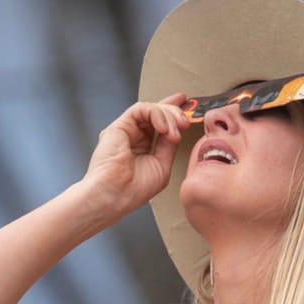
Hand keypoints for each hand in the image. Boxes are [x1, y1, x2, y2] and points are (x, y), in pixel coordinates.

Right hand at [79, 96, 189, 217]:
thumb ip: (169, 146)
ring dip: (168, 117)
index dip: (173, 114)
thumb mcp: (162, 166)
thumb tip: (177, 130)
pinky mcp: (120, 125)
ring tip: (174, 133)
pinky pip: (142, 109)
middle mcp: (133, 137)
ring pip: (151, 110)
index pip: (159, 125)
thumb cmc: (132, 190)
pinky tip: (163, 128)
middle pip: (157, 113)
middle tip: (185, 123)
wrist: (115, 195)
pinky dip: (156, 114)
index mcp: (143, 148)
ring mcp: (126, 131)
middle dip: (175, 113)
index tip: (188, 110)